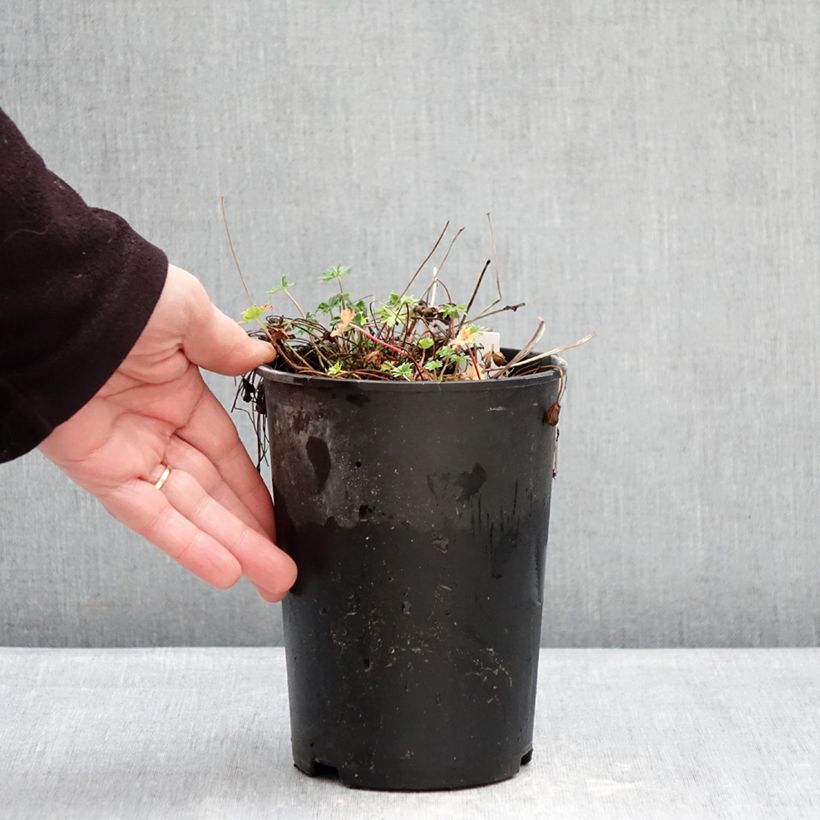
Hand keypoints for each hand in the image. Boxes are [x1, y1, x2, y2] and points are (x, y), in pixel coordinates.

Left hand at [39, 264, 295, 601]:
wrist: (60, 301)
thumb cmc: (122, 296)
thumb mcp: (187, 312)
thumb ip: (223, 344)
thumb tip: (260, 354)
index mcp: (178, 393)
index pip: (226, 454)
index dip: (254, 490)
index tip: (282, 519)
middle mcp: (156, 429)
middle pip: (213, 494)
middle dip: (251, 533)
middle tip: (284, 571)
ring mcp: (129, 453)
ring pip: (189, 512)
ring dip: (230, 548)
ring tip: (271, 580)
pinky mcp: (101, 470)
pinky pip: (148, 514)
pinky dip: (186, 543)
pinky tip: (224, 570)